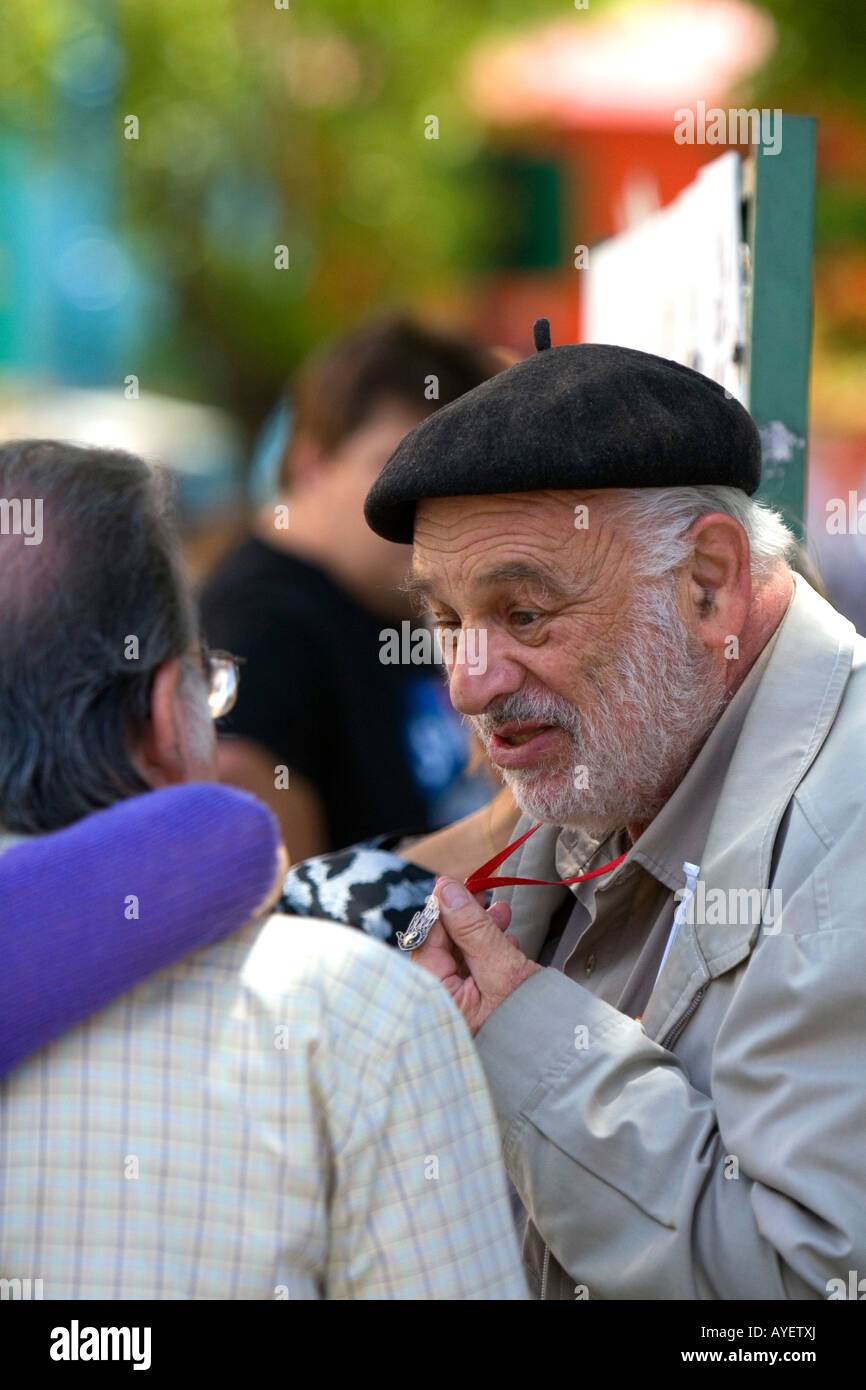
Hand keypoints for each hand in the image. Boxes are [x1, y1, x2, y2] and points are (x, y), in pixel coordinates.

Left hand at [411, 877, 540, 1036]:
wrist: (560, 1059)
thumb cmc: (530, 1020)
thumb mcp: (501, 966)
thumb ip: (472, 927)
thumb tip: (445, 889)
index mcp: (435, 1001)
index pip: (426, 941)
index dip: (441, 909)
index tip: (455, 884)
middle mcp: (437, 1007)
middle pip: (440, 948)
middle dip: (463, 920)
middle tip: (486, 899)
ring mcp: (454, 1010)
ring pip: (457, 958)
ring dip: (478, 933)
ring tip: (504, 917)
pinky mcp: (471, 1010)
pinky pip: (469, 973)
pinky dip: (485, 954)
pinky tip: (505, 944)